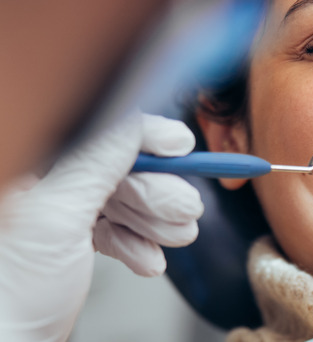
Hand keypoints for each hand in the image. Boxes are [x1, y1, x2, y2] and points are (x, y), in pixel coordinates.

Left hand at [0, 112, 202, 341]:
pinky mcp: (69, 244)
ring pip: (122, 202)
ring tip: (176, 238)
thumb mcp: (58, 216)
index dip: (144, 136)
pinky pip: (115, 230)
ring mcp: (56, 215)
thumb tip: (139, 122)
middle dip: (157, 193)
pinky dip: (137, 245)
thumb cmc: (7, 299)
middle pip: (117, 169)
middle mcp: (42, 184)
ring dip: (155, 222)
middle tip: (186, 208)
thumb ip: (99, 161)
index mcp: (29, 162)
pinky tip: (147, 259)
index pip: (97, 131)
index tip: (181, 145)